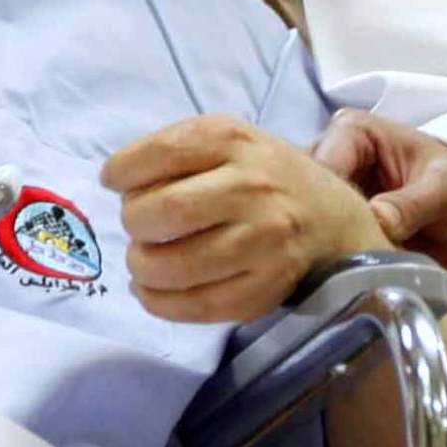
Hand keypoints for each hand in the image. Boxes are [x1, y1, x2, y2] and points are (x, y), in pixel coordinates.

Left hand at [102, 114, 386, 323]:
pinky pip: (195, 305)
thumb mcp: (228, 142)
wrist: (333, 221)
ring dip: (141, 266)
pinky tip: (153, 289)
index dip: (122, 171)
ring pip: (173, 265)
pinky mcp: (265, 289)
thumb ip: (173, 153)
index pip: (160, 154)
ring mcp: (263, 242)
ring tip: (144, 260)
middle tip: (138, 225)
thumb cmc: (263, 177)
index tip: (114, 182)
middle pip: (163, 212)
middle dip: (133, 222)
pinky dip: (158, 302)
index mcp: (236, 141)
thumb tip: (115, 183)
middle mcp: (253, 188)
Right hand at [310, 109, 446, 268]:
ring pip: (299, 216)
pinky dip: (319, 257)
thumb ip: (413, 204)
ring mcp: (325, 189)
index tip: (337, 241)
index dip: (322, 203)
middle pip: (299, 191)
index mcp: (352, 132)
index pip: (319, 166)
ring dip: (314, 245)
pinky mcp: (328, 219)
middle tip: (336, 263)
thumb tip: (376, 221)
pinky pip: (311, 237)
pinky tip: (331, 277)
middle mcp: (328, 155)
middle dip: (314, 227)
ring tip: (335, 273)